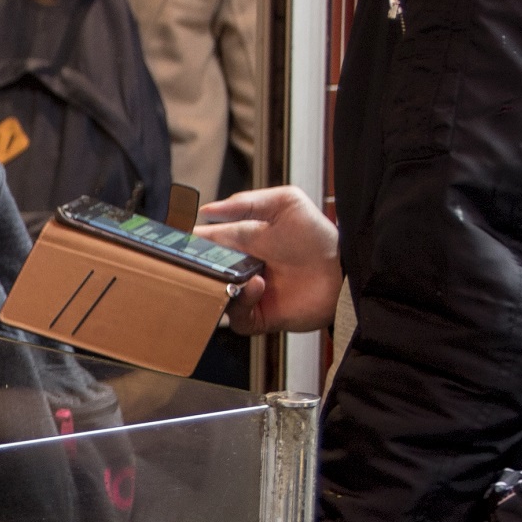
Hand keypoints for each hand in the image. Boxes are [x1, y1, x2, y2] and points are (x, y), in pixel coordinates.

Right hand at [196, 187, 344, 334]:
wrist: (344, 269)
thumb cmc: (318, 236)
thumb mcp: (287, 203)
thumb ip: (247, 202)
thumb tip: (207, 210)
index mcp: (239, 242)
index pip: (204, 244)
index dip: (189, 244)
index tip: (177, 243)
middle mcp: (240, 269)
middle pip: (203, 273)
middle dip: (196, 269)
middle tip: (198, 263)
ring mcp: (248, 294)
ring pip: (214, 298)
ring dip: (218, 287)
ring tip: (234, 275)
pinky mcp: (260, 317)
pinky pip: (237, 319)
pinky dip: (241, 304)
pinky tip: (257, 286)